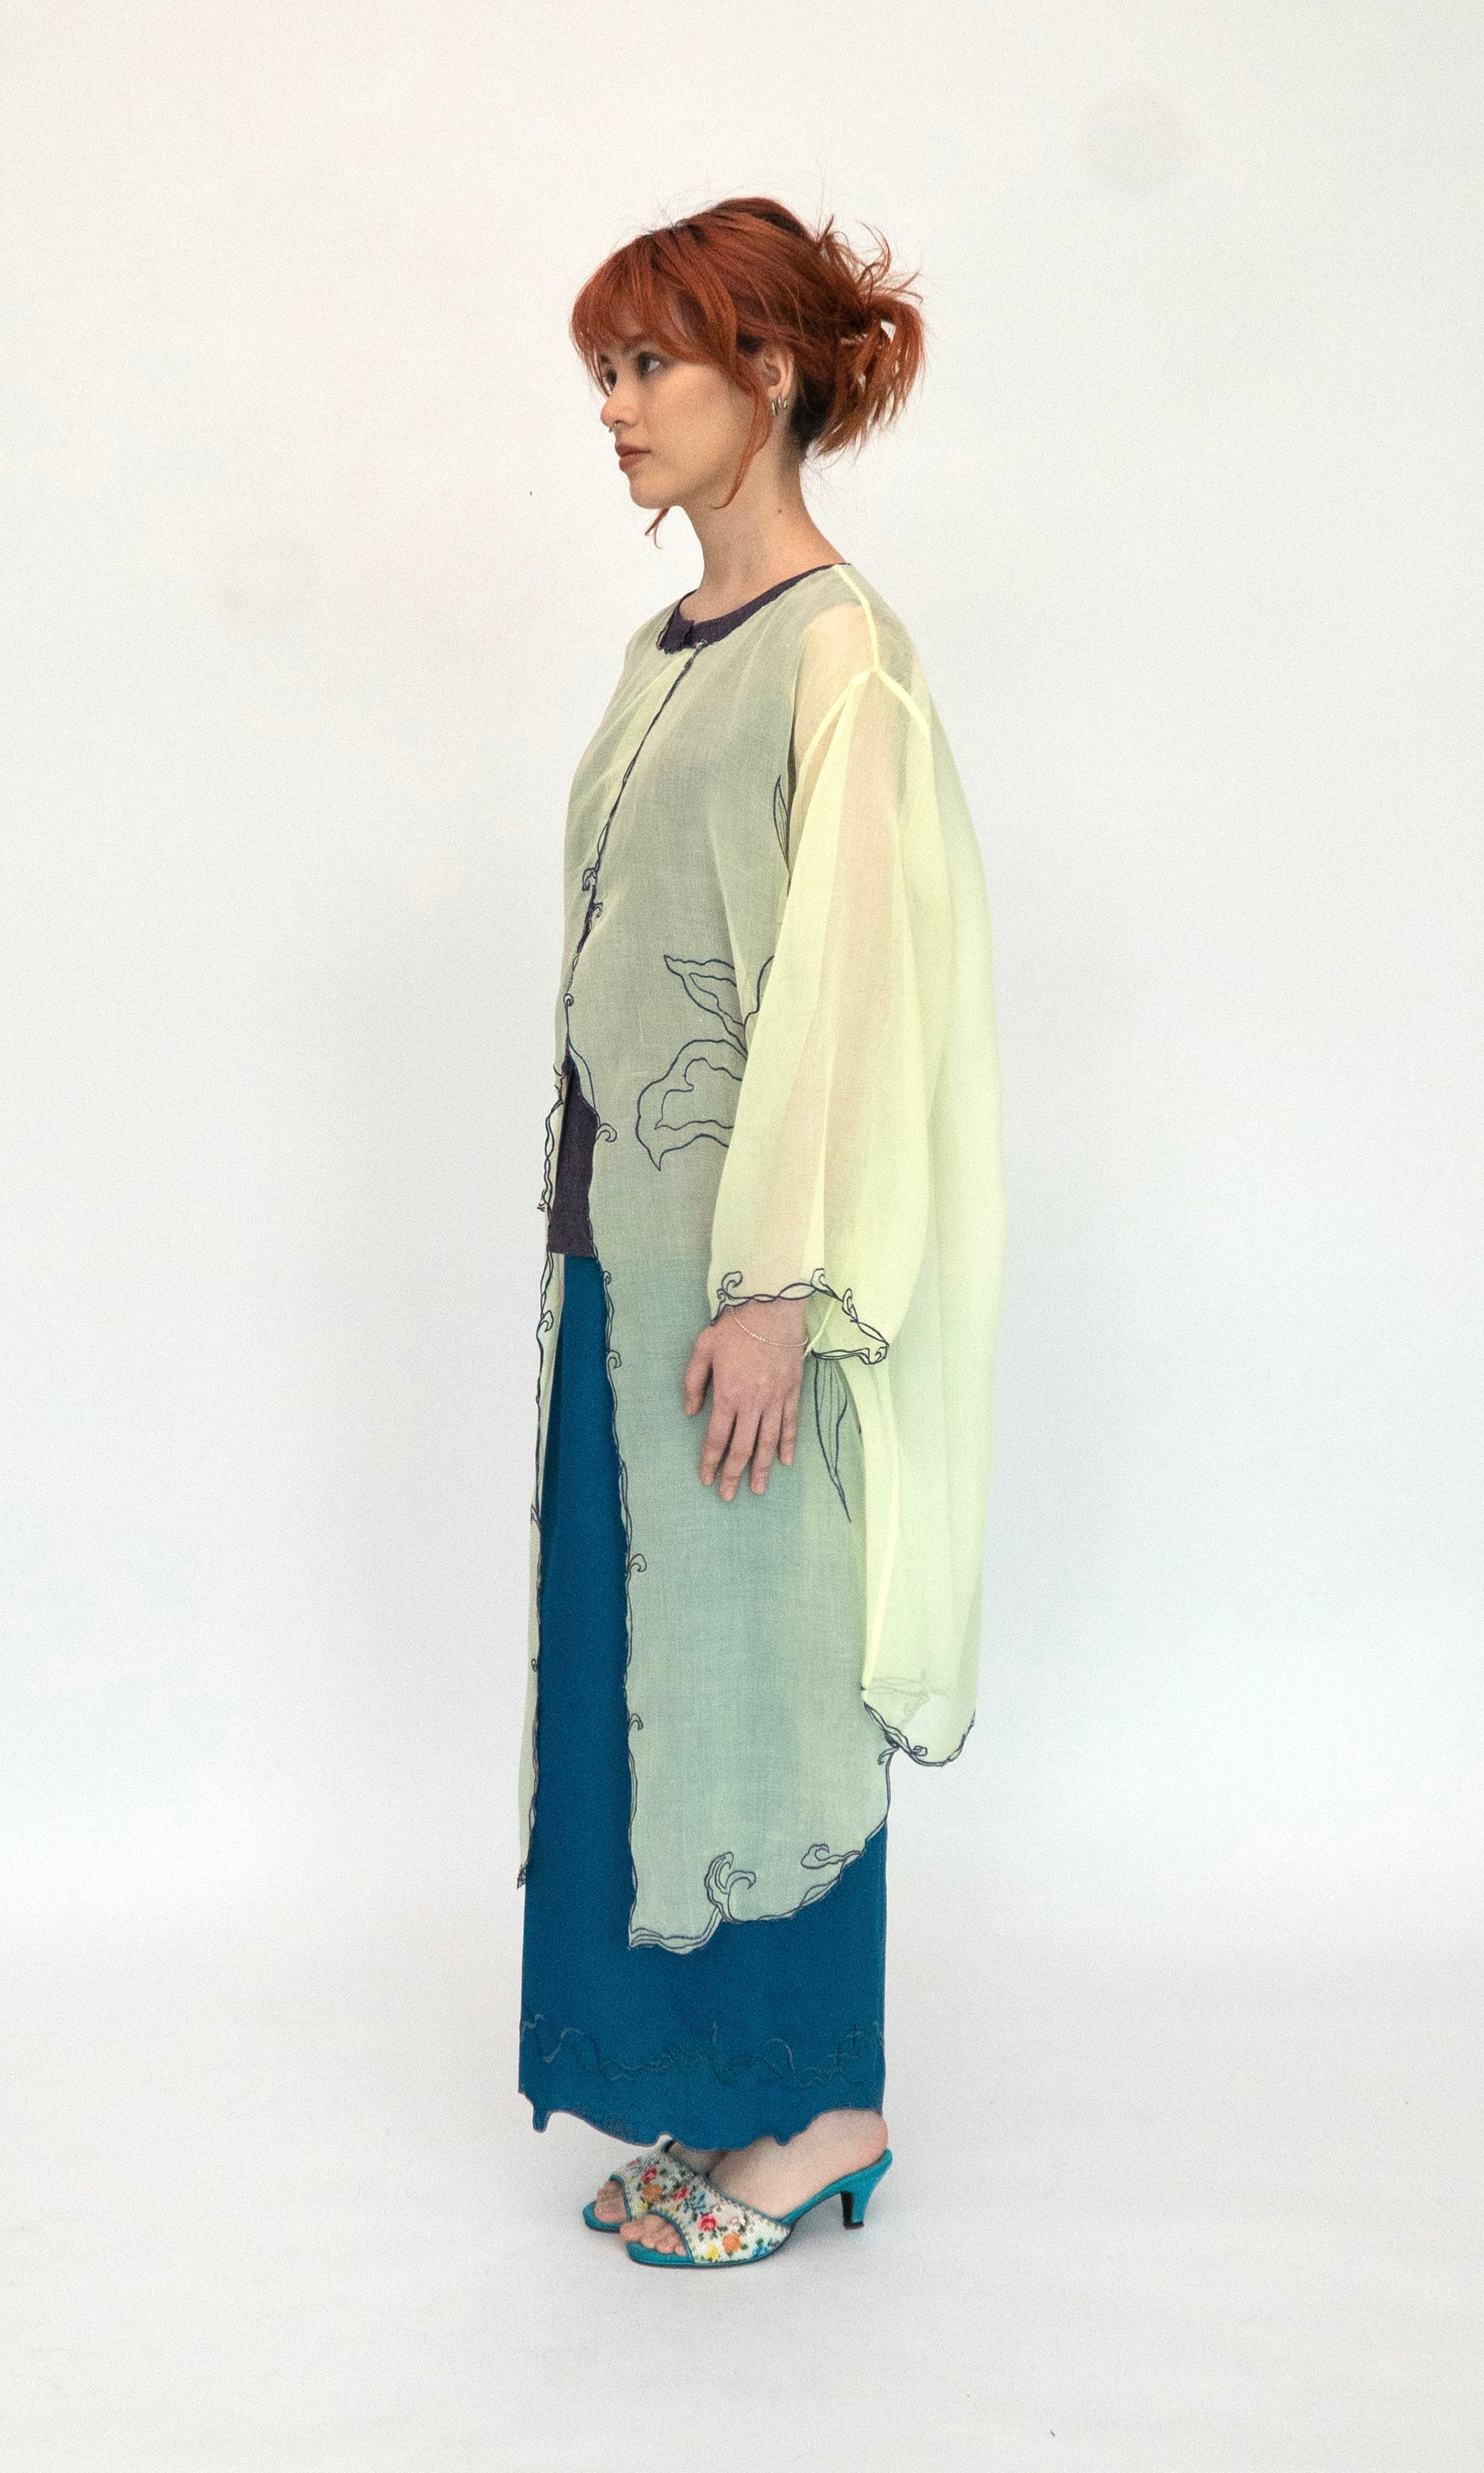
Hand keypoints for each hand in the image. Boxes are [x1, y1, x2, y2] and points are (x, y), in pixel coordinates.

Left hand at [682, 1297, 807, 1499]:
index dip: (711, 1461)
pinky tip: (785, 1462)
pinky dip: (788, 1445)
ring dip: (762, 1468)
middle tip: (728, 1495)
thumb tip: (691, 1412)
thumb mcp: (703, 1349)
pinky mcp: (792, 1392)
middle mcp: (752, 1403)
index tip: (706, 1479)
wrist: (772, 1308)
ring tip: (758, 1489)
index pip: (717, 1438)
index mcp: (727, 1395)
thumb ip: (693, 1382)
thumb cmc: (735, 1327)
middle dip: (733, 1473)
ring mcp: (775, 1400)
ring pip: (768, 1442)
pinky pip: (790, 1425)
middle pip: (743, 1447)